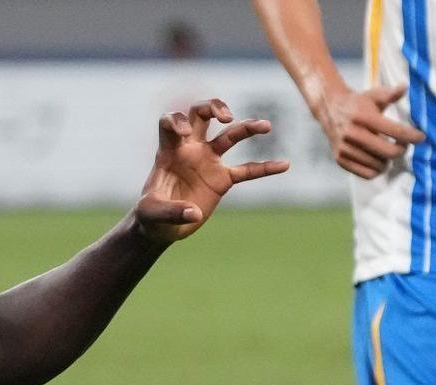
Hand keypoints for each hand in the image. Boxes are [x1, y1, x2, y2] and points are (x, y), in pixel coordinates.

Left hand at [134, 99, 288, 242]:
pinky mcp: (222, 179)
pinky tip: (283, 165)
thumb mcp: (151, 213)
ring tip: (265, 127)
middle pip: (201, 114)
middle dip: (213, 108)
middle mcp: (190, 149)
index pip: (170, 122)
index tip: (184, 133)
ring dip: (247, 128)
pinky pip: (247, 170)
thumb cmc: (151, 215)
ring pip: (230, 135)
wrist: (162, 226)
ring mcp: (208, 161)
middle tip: (226, 117)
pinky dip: (264, 168)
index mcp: (169, 150)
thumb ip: (170, 210)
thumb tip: (193, 213)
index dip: (177, 121)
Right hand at [315, 83, 424, 178]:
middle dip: (401, 150)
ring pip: (379, 165)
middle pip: (389, 152)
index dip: (412, 136)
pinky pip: (366, 174)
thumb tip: (404, 87)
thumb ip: (390, 93)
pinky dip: (376, 170)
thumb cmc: (358, 102)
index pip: (396, 131)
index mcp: (363, 117)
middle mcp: (352, 134)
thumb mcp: (374, 95)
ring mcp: (345, 148)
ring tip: (387, 151)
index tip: (421, 137)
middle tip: (403, 145)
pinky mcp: (340, 159)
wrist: (330, 109)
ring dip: (388, 160)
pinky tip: (378, 160)